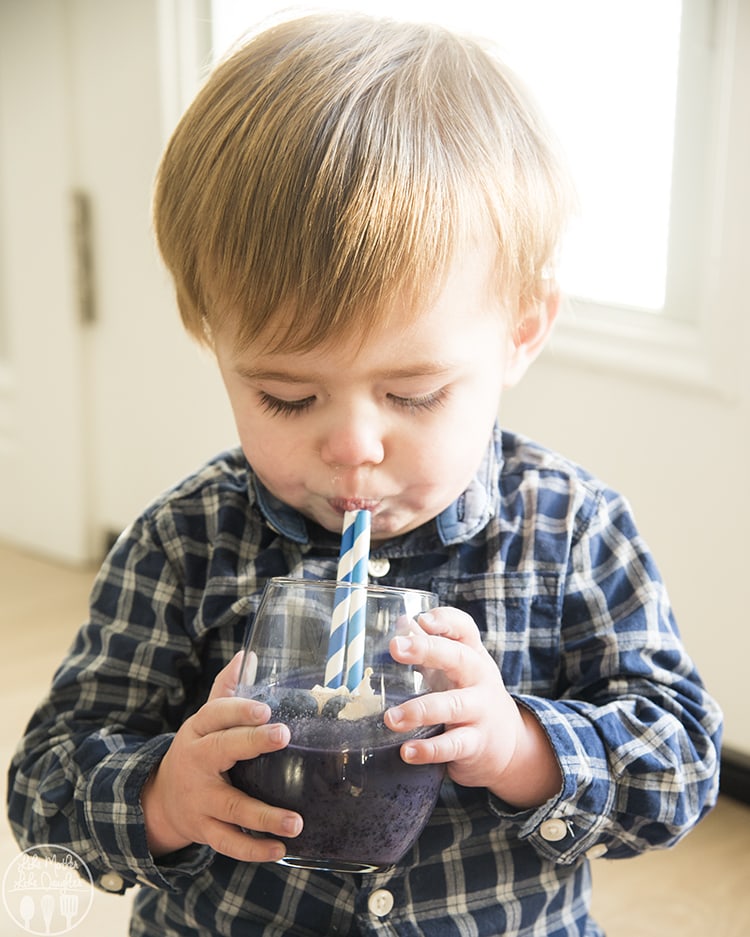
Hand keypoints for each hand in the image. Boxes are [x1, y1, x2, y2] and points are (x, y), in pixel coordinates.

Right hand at [141, 652, 302, 861]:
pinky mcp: (204, 830)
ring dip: (264, 817)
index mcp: (198, 731)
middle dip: (251, 742)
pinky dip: (253, 850)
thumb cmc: (198, 751)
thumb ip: (227, 690)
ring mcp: (200, 800)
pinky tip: (280, 849)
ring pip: (231, 807)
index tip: (267, 708)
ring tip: (296, 821)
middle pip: (222, 750)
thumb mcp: (205, 721)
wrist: (159, 801)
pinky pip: (228, 844)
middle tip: (283, 736)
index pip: (215, 714)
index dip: (240, 710)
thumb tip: (249, 654)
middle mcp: (196, 763)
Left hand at [385, 609, 561, 806]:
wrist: (511, 745)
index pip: (464, 628)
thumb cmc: (472, 696)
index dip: (445, 620)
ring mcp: (480, 711)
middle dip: (426, 650)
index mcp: (472, 655)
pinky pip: (453, 745)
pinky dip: (429, 749)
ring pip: (452, 705)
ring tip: (391, 718)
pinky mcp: (477, 744)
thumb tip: (402, 622)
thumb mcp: (457, 670)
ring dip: (419, 710)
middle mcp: (480, 678)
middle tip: (396, 647)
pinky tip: (408, 751)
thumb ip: (430, 647)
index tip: (421, 620)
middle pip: (458, 657)